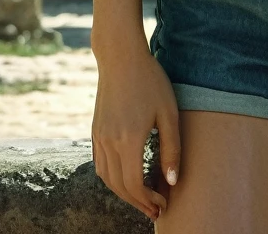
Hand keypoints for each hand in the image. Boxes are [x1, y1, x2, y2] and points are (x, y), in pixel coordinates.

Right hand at [92, 49, 180, 221]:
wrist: (120, 57)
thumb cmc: (150, 81)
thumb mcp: (168, 113)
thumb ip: (171, 148)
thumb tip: (172, 182)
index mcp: (128, 140)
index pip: (134, 185)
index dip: (148, 200)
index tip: (163, 204)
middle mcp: (108, 142)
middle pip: (119, 187)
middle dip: (137, 202)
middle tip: (155, 209)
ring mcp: (98, 136)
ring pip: (107, 178)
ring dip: (124, 193)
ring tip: (142, 197)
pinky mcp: (95, 130)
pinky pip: (100, 164)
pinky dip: (112, 178)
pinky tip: (126, 176)